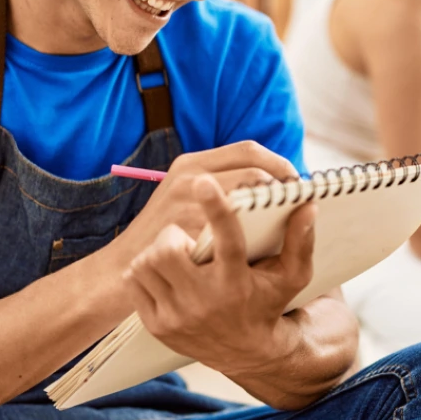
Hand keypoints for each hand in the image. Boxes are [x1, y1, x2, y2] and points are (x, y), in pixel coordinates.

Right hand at [111, 141, 296, 263]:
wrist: (123, 270)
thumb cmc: (163, 235)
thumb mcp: (182, 197)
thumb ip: (218, 185)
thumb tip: (270, 185)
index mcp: (191, 164)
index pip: (248, 150)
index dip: (279, 163)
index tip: (296, 182)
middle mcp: (190, 178)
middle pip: (255, 173)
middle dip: (282, 189)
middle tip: (297, 207)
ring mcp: (188, 206)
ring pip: (250, 200)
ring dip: (274, 212)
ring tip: (285, 226)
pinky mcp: (190, 233)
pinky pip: (236, 231)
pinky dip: (256, 237)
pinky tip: (264, 248)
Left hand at [123, 176, 316, 378]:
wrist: (246, 352)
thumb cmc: (269, 302)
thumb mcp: (292, 276)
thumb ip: (301, 240)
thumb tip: (307, 204)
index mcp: (236, 283)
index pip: (226, 241)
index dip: (216, 209)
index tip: (205, 182)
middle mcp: (204, 301)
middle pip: (169, 250)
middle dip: (174, 235)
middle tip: (186, 237)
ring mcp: (176, 316)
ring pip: (146, 263)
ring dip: (157, 251)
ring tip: (177, 254)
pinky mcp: (156, 325)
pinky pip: (135, 281)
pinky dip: (145, 270)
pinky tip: (163, 273)